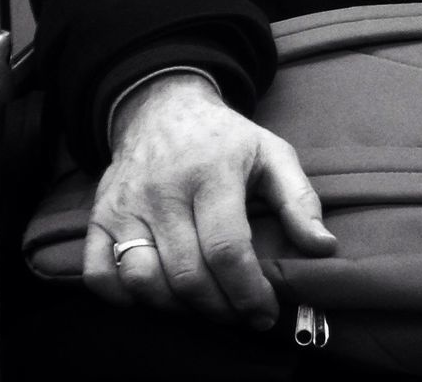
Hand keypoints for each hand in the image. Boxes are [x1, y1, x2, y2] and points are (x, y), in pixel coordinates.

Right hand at [83, 73, 336, 326]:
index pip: (226, 249)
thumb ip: (300, 200)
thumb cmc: (223, 139)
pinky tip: (157, 292)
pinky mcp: (98, 216)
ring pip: (143, 281)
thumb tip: (323, 248)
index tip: (266, 312)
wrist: (161, 107)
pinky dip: (125, 298)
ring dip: (177, 308)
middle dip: (221, 308)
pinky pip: (99, 275)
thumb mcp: (271, 153)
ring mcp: (125, 204)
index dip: (248, 292)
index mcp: (212, 171)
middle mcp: (163, 189)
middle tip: (241, 313)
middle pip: (187, 274)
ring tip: (205, 303)